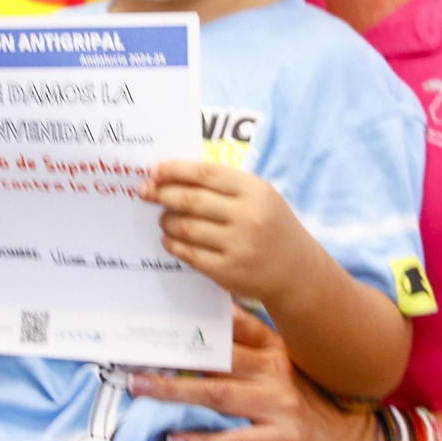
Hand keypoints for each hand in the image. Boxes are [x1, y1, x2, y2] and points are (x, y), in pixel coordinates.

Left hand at [128, 306, 377, 440]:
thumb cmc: (316, 412)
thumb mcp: (290, 373)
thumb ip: (255, 354)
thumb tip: (206, 337)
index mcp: (278, 350)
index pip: (234, 325)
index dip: (195, 316)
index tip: (158, 308)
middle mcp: (277, 372)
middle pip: (216, 358)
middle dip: (171, 355)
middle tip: (131, 353)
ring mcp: (282, 406)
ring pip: (217, 394)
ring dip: (174, 391)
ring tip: (140, 387)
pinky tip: (174, 439)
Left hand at [139, 162, 317, 305]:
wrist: (296, 270)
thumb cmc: (271, 226)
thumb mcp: (260, 196)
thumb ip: (225, 185)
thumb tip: (176, 176)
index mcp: (255, 191)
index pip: (205, 173)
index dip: (175, 170)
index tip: (153, 170)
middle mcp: (248, 216)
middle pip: (191, 200)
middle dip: (162, 194)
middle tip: (145, 192)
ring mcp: (238, 245)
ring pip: (186, 227)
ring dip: (166, 221)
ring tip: (162, 219)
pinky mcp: (228, 270)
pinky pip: (189, 254)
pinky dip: (174, 244)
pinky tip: (169, 240)